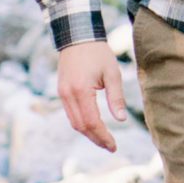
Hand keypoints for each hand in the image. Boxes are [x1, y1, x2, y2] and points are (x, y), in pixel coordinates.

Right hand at [57, 39, 126, 153]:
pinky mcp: (61, 91)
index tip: (114, 146)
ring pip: (74, 122)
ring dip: (88, 133)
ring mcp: (62, 94)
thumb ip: (116, 97)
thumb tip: (121, 119)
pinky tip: (94, 126)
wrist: (77, 36)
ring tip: (104, 139)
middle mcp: (68, 95)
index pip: (92, 122)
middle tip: (111, 146)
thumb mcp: (112, 73)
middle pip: (80, 126)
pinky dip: (82, 123)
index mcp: (81, 91)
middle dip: (96, 138)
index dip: (103, 136)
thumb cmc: (98, 53)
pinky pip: (71, 113)